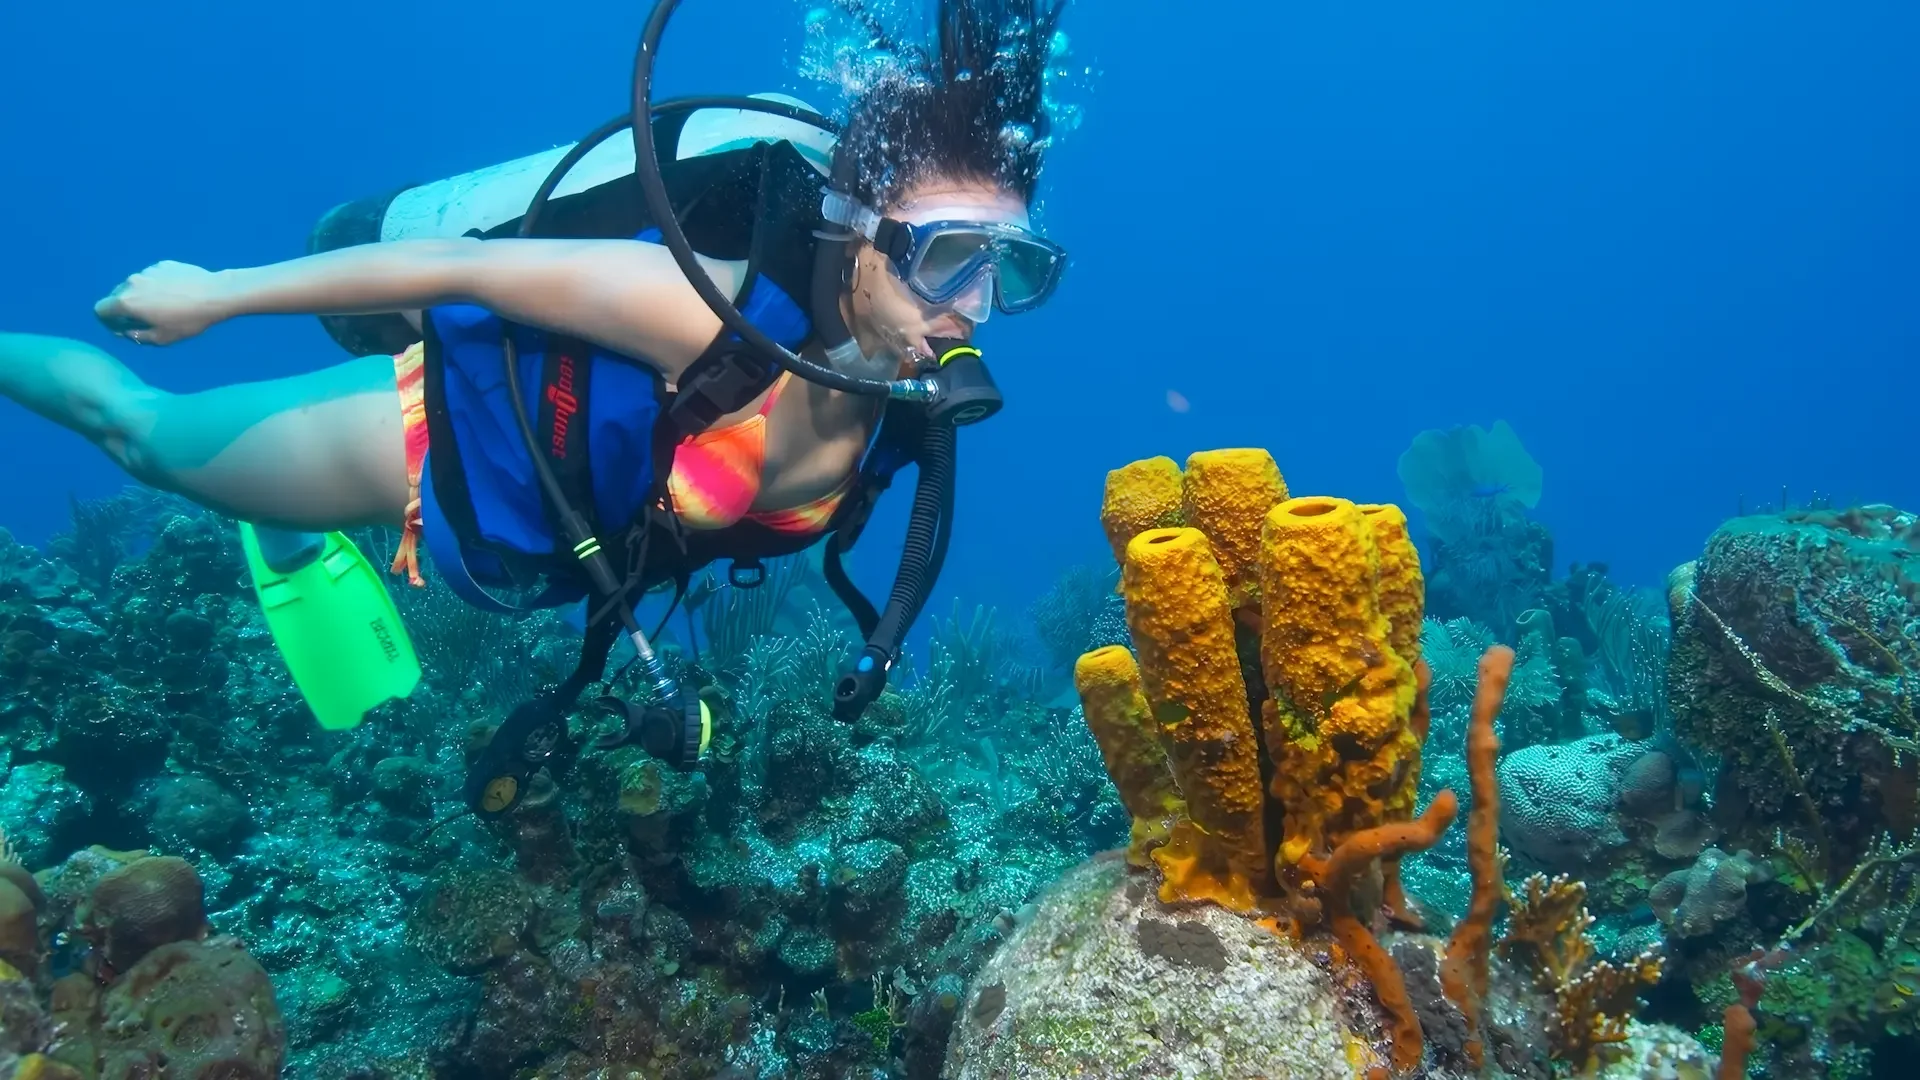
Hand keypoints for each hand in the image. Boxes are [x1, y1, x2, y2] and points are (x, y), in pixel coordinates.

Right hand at [94, 261, 229, 345]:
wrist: (216, 294)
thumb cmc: (187, 320)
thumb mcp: (161, 338)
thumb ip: (135, 335)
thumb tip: (122, 331)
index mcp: (126, 301)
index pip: (100, 309)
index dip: (108, 321)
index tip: (123, 326)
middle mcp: (131, 282)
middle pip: (116, 295)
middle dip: (124, 308)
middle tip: (145, 319)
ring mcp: (147, 270)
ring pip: (134, 285)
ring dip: (141, 295)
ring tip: (165, 306)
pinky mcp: (163, 264)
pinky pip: (152, 276)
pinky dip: (157, 285)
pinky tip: (177, 293)